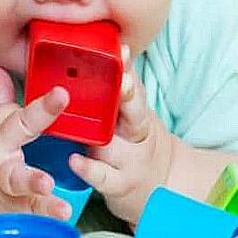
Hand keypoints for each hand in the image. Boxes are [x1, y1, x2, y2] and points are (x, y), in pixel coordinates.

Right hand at [0, 66, 72, 223]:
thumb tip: (4, 71)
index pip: (21, 111)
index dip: (45, 104)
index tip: (63, 93)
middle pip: (19, 134)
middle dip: (40, 116)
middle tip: (59, 112)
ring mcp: (3, 184)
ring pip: (20, 180)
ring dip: (36, 183)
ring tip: (52, 191)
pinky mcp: (8, 208)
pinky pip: (27, 211)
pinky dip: (41, 214)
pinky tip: (63, 217)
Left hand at [69, 45, 175, 225]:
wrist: (163, 187)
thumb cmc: (136, 144)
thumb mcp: (134, 118)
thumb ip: (119, 94)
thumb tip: (100, 53)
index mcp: (137, 113)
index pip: (134, 86)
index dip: (128, 68)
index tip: (122, 50)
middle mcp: (137, 135)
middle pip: (134, 112)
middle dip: (128, 95)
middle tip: (121, 81)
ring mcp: (129, 160)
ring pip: (114, 145)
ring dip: (101, 135)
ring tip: (87, 125)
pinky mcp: (118, 184)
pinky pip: (103, 177)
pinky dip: (89, 170)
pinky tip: (74, 161)